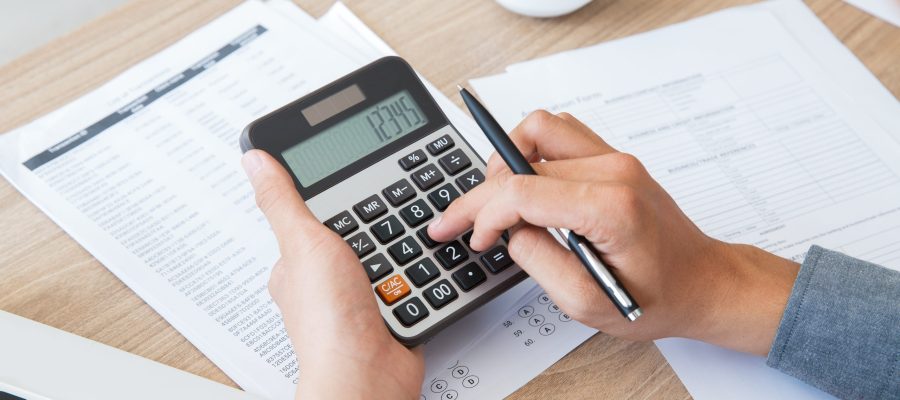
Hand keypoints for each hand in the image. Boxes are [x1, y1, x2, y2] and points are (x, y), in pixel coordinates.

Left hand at [242, 150, 423, 398]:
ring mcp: (358, 299)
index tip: (357, 187)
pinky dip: (417, 276)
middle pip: (357, 233)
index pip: (314, 217)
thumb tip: (256, 161)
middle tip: (386, 221)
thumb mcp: (304, 243)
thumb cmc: (329, 324)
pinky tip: (417, 272)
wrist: (369, 375)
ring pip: (387, 255)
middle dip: (377, 226)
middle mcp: (325, 284)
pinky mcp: (390, 312)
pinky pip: (410, 280)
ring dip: (401, 251)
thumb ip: (283, 201)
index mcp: (296, 265)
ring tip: (403, 248)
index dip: (337, 200)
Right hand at [429, 110, 799, 355]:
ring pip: (539, 128)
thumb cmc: (658, 297)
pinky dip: (531, 154)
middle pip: (522, 158)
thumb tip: (508, 230)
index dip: (483, 215)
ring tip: (495, 200)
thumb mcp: (587, 303)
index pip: (521, 191)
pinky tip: (523, 186)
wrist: (703, 282)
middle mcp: (614, 170)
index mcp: (610, 207)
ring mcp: (616, 158)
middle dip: (481, 192)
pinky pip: (559, 134)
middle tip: (457, 219)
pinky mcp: (614, 157)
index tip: (472, 237)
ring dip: (507, 160)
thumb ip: (538, 262)